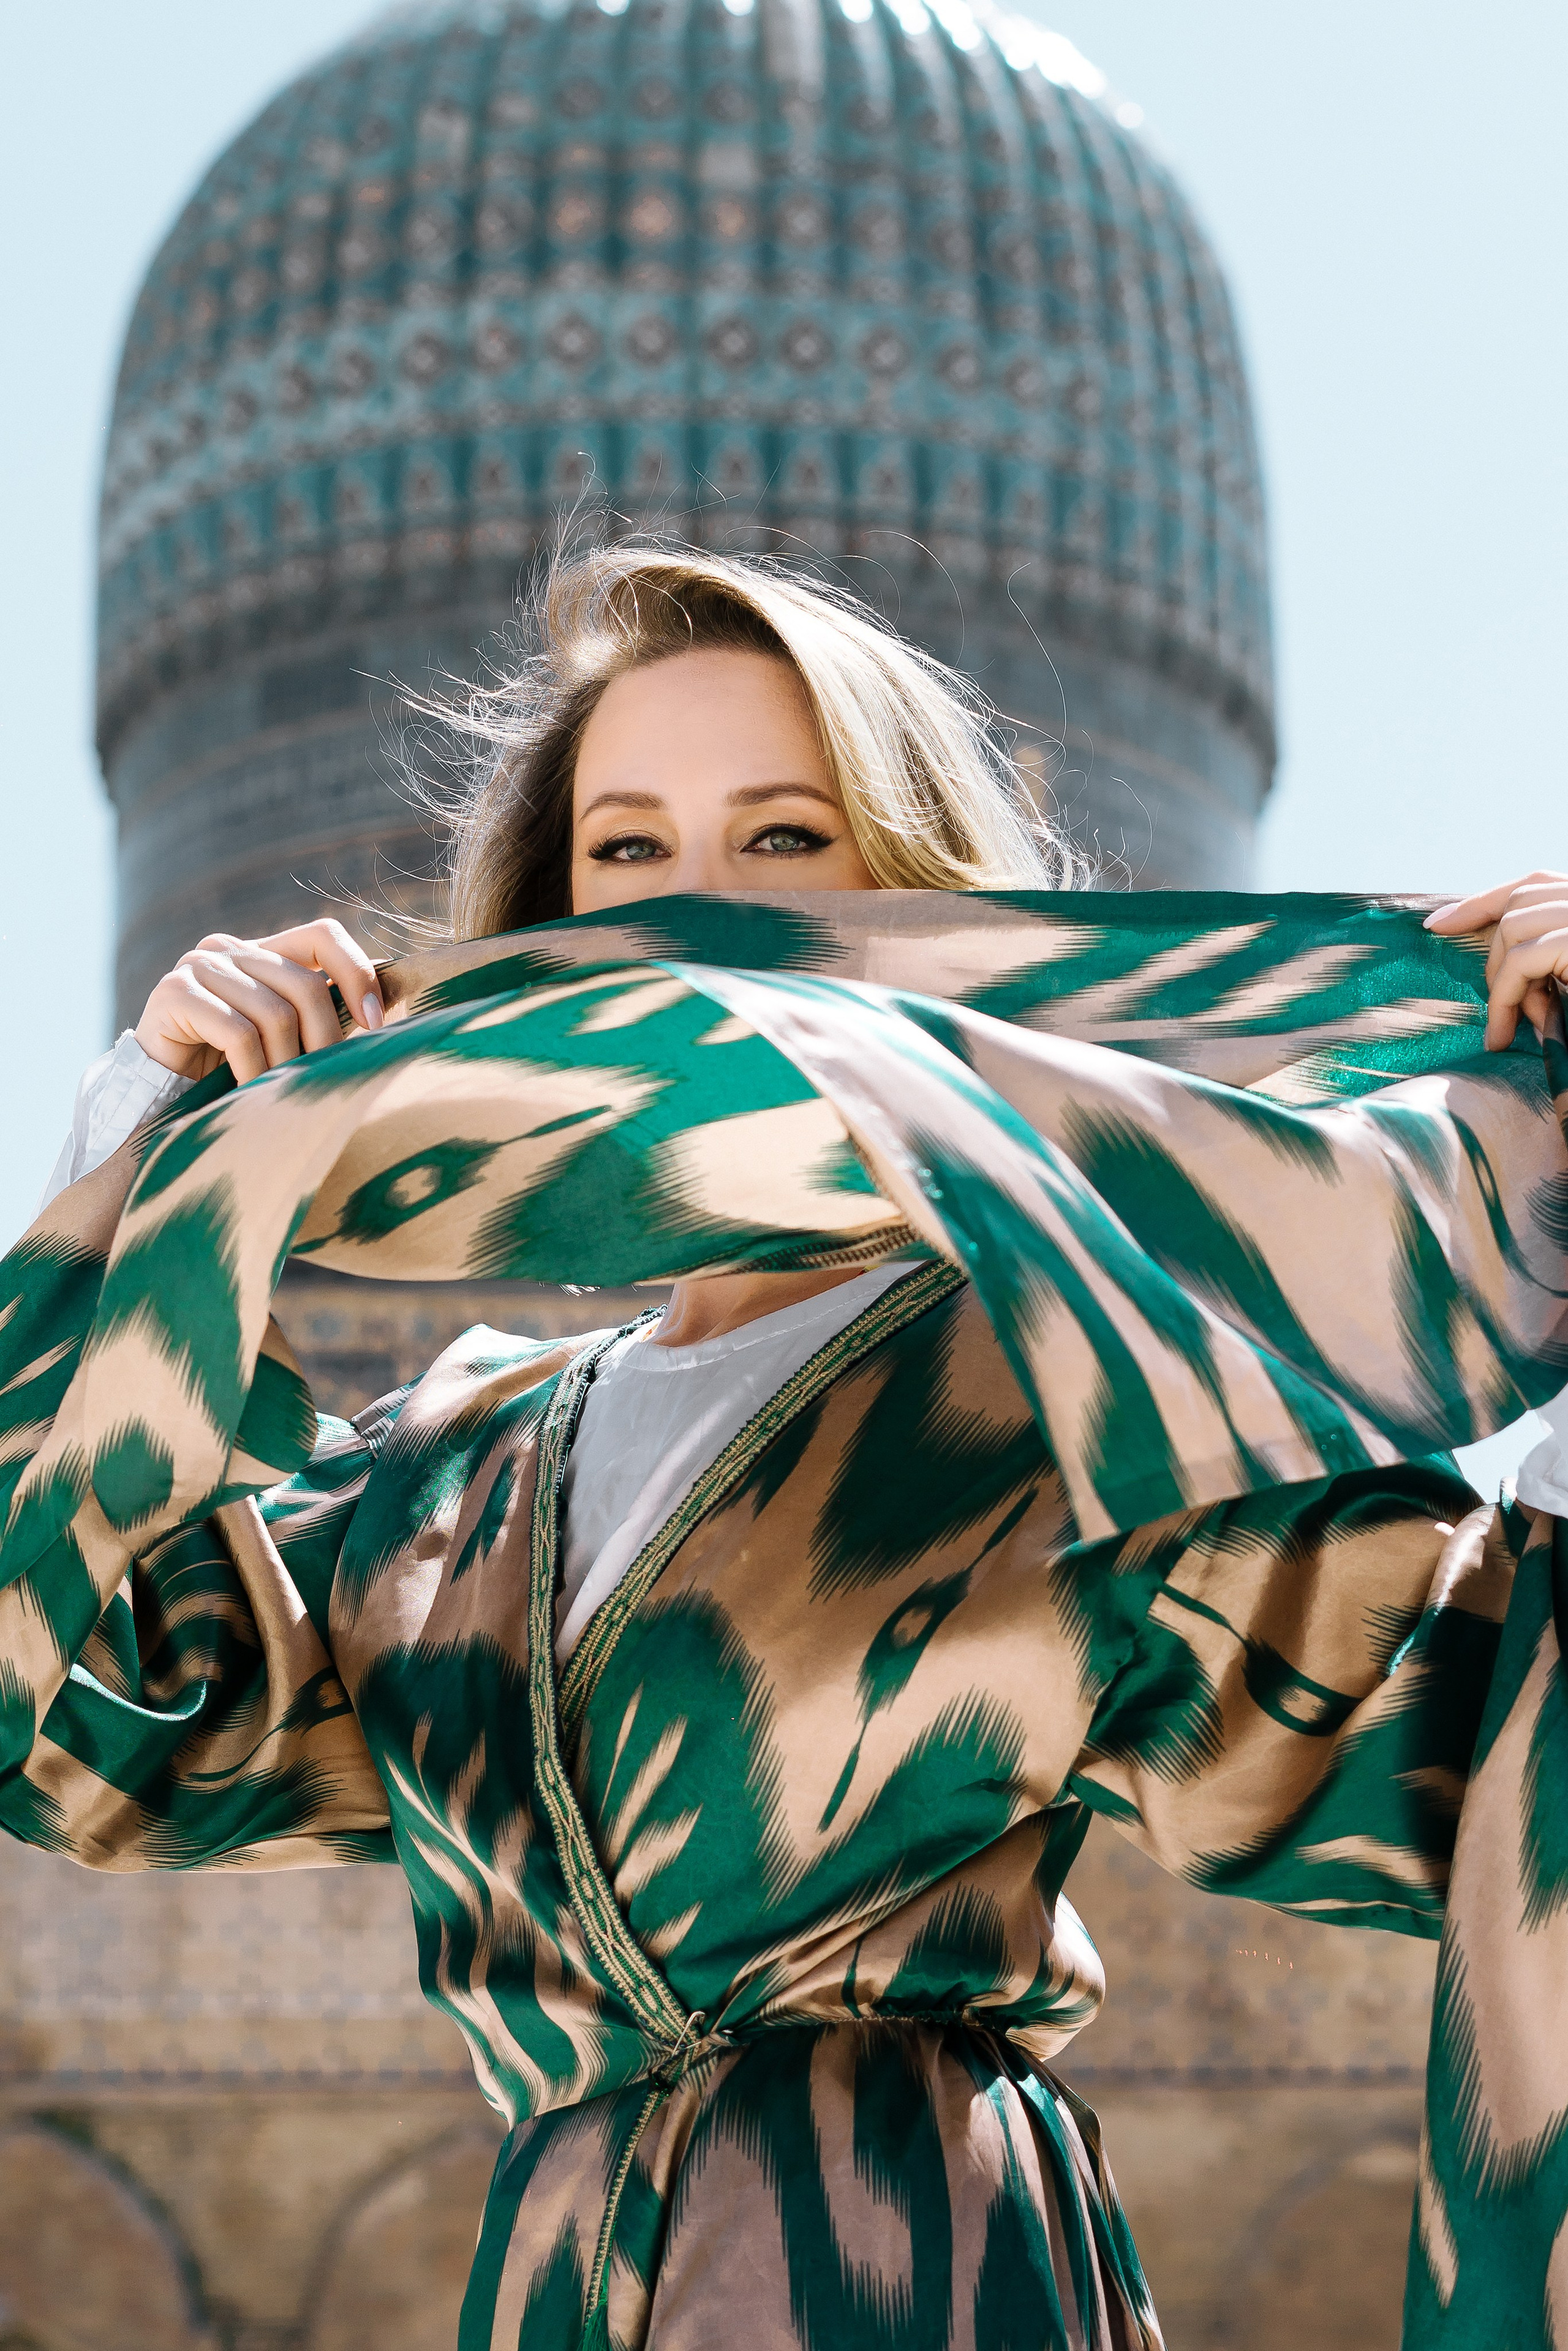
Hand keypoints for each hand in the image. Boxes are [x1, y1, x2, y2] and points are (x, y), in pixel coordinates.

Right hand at [133, 918, 384, 1083]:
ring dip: (286, 1065)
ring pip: (273, 1014)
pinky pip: (237, 1034)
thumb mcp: (282, 1036)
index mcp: (261, 950)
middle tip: (326, 1080)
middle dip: (324, 1041)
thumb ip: (318, 1015)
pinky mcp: (173, 994)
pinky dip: (253, 1071)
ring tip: (284, 1095)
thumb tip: (382, 1015)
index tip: (375, 1023)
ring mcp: (197, 966)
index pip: (324, 935)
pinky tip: (252, 1093)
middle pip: (304, 984)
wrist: (159, 1091)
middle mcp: (229, 948)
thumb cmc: (229, 1067)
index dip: (357, 973)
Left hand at [1425, 872, 1567, 1050]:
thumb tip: (1497, 973)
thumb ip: (1543, 966)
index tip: (1436, 924)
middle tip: (1498, 1012)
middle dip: (1494, 953)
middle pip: (1520, 901)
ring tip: (1507, 1029)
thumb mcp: (1567, 982)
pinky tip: (1507, 1032)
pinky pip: (1524, 960)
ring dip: (1502, 983)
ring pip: (1516, 929)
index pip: (1535, 884)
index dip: (1483, 901)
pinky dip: (1506, 996)